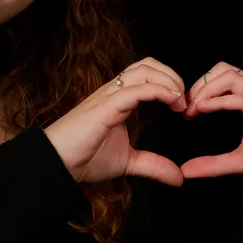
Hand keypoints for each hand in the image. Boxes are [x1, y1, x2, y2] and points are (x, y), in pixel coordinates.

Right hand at [44, 60, 186, 187]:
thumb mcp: (128, 163)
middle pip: (148, 65)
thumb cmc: (83, 159)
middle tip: (185, 100)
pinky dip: (159, 90)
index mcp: (118, 99)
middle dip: (172, 76)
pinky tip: (172, 101)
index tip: (183, 106)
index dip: (169, 83)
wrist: (57, 164)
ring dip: (169, 80)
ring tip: (180, 100)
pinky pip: (137, 89)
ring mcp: (108, 96)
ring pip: (144, 70)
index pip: (147, 75)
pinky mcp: (106, 106)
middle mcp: (113, 92)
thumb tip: (178, 177)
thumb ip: (153, 166)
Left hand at [180, 64, 242, 181]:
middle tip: (187, 105)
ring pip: (231, 77)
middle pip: (224, 70)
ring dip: (207, 89)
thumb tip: (186, 170)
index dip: (202, 86)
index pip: (223, 76)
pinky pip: (242, 99)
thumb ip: (212, 163)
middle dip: (201, 84)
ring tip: (194, 107)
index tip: (187, 107)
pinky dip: (220, 101)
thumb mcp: (236, 161)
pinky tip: (205, 109)